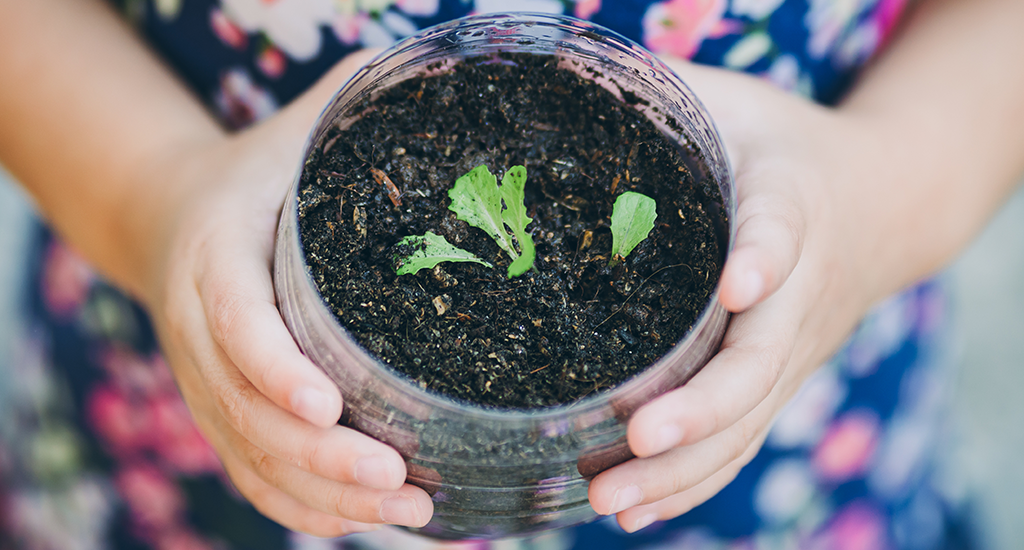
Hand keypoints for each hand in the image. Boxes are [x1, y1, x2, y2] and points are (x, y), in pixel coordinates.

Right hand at [142, 50, 433, 535]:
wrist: (174, 218)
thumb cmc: (255, 173)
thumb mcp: (293, 132)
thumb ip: (351, 102)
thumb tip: (434, 69)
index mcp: (214, 258)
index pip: (234, 322)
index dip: (271, 367)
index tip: (325, 402)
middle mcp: (202, 334)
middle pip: (247, 413)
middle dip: (321, 456)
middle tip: (400, 481)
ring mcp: (210, 384)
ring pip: (255, 458)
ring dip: (327, 496)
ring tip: (414, 513)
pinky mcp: (226, 414)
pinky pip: (254, 475)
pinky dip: (304, 507)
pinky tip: (364, 522)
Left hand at [587, 58, 895, 530]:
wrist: (880, 200)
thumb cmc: (782, 147)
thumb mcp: (734, 104)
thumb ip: (669, 98)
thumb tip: (554, 82)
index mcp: (793, 204)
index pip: (784, 231)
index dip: (764, 259)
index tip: (739, 283)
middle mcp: (799, 291)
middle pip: (761, 362)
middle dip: (702, 409)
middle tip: (637, 438)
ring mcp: (793, 348)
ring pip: (749, 422)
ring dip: (686, 469)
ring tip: (614, 502)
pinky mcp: (778, 380)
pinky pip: (743, 439)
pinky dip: (696, 481)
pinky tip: (640, 511)